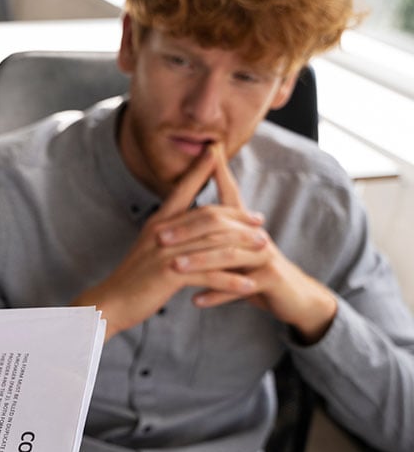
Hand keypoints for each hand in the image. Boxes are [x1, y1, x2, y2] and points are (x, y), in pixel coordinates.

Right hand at [72, 144, 264, 339]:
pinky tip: (248, 285)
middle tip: (260, 220)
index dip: (199, 169)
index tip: (215, 151)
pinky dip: (231, 281)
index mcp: (158, 223)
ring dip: (242, 247)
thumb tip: (185, 226)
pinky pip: (209, 275)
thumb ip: (167, 233)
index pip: (181, 189)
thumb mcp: (148, 248)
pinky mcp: (169, 275)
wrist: (109, 303)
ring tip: (264, 250)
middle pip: (208, 216)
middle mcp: (162, 232)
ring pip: (214, 244)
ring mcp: (166, 253)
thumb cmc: (131, 279)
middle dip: (238, 216)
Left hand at [167, 144, 336, 343]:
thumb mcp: (237, 249)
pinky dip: (217, 294)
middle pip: (220, 225)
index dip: (219, 173)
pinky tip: (195, 300)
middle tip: (159, 237)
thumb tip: (190, 215)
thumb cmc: (256, 272)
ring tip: (175, 268)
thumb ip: (218, 232)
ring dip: (200, 261)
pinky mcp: (271, 279)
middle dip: (188, 230)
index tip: (205, 151)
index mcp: (245, 226)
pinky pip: (240, 286)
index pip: (230, 194)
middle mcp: (255, 235)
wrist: (292, 298)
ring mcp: (265, 256)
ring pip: (229, 254)